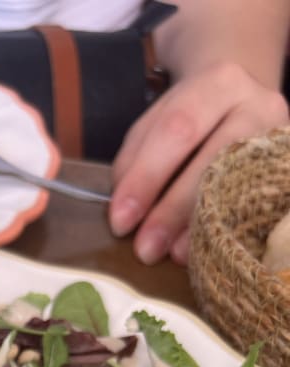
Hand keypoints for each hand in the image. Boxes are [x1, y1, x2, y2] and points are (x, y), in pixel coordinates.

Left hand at [108, 63, 288, 265]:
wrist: (244, 102)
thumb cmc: (193, 119)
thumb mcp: (157, 123)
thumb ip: (136, 158)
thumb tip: (124, 207)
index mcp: (218, 83)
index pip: (178, 129)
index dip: (146, 177)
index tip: (120, 221)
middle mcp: (257, 104)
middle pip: (212, 159)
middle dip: (172, 210)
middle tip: (145, 249)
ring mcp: (279, 137)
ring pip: (238, 185)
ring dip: (200, 226)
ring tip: (172, 256)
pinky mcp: (285, 167)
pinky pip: (255, 205)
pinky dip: (225, 229)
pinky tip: (205, 251)